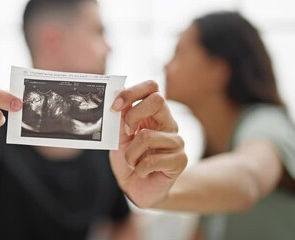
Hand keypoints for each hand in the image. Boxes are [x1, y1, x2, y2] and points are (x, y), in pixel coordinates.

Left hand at [109, 81, 186, 207]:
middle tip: (126, 133)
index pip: (152, 87)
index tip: (114, 106)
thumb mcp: (118, 137)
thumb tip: (117, 97)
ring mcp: (176, 141)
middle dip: (133, 115)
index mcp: (153, 113)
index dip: (132, 92)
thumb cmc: (128, 160)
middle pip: (158, 100)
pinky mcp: (180, 160)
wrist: (136, 188)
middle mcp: (168, 123)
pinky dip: (139, 168)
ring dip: (130, 153)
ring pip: (147, 136)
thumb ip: (119, 118)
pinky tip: (141, 172)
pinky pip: (152, 160)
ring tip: (132, 162)